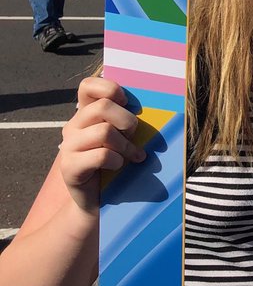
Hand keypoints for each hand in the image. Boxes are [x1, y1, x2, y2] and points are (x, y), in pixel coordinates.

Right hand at [59, 77, 142, 214]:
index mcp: (85, 114)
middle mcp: (73, 126)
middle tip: (132, 137)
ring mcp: (68, 147)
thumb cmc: (117, 163)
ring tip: (130, 156)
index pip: (88, 85)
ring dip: (125, 145)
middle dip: (127, 121)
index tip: (126, 103)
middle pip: (103, 107)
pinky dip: (117, 160)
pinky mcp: (69, 167)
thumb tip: (151, 103)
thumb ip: (126, 119)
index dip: (110, 88)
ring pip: (104, 131)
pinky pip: (101, 155)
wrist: (100, 201)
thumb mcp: (124, 136)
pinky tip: (118, 166)